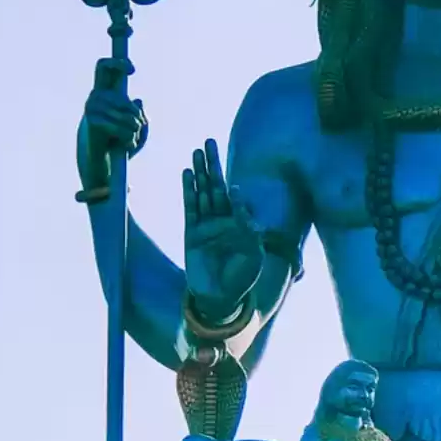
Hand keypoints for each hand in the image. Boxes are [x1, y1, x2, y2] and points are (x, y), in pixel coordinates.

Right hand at [79, 58, 147, 188]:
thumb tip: (138, 100)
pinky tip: (126, 146)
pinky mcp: (91, 121)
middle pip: (125, 100)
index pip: (104, 67)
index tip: (132, 71)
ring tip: (130, 141)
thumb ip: (140, 114)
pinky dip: (129, 139)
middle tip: (138, 128)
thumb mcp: (138, 128)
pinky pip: (121, 128)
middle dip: (136, 116)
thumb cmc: (121, 143)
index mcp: (105, 92)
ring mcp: (91, 107)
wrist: (104, 163)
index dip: (117, 63)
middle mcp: (95, 96)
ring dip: (135, 131)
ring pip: (128, 116)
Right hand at [183, 139, 263, 319]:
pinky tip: (187, 174)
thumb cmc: (242, 278)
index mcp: (240, 224)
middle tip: (208, 141)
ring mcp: (206, 226)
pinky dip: (188, 191)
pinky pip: (190, 208)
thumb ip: (248, 225)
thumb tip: (239, 196)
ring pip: (201, 192)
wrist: (221, 299)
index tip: (230, 182)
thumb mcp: (254, 252)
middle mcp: (222, 221)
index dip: (231, 186)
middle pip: (216, 186)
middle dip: (212, 165)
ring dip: (199, 172)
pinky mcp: (191, 233)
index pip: (234, 198)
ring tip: (196, 151)